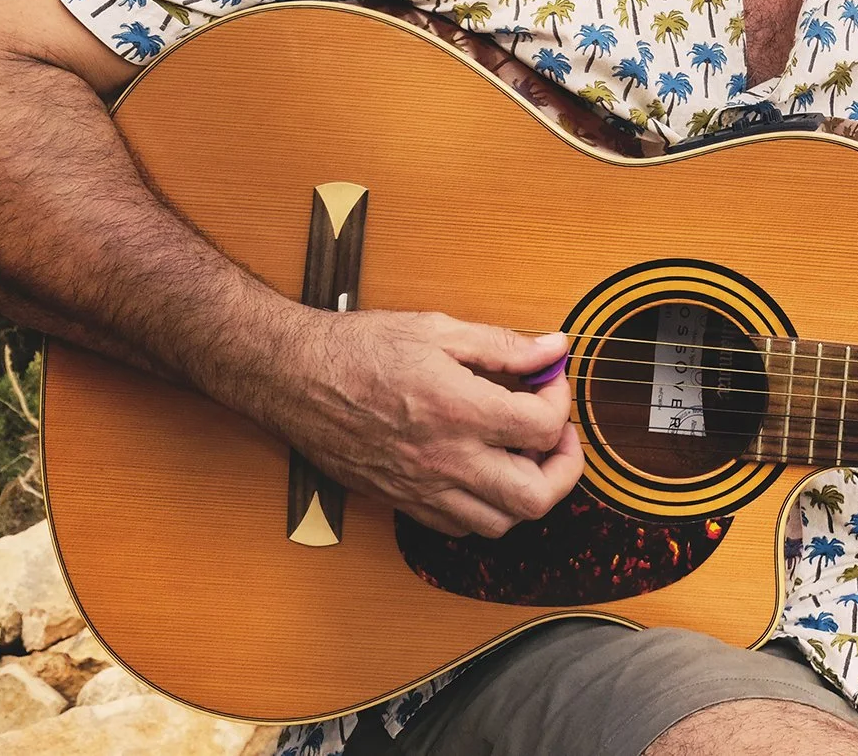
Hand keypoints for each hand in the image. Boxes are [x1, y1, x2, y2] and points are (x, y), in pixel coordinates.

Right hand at [269, 309, 582, 538]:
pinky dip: (484, 509)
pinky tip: (482, 472)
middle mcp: (444, 460)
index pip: (543, 429)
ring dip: (525, 493)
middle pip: (535, 497)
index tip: (549, 382)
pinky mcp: (399, 502)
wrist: (293, 377)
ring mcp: (421, 489)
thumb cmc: (358, 349)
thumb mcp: (437, 329)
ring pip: (500, 524)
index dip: (560, 402)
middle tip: (558, 437)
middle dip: (564, 468)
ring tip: (522, 456)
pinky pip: (458, 528)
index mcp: (458, 411)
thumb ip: (503, 345)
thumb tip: (552, 349)